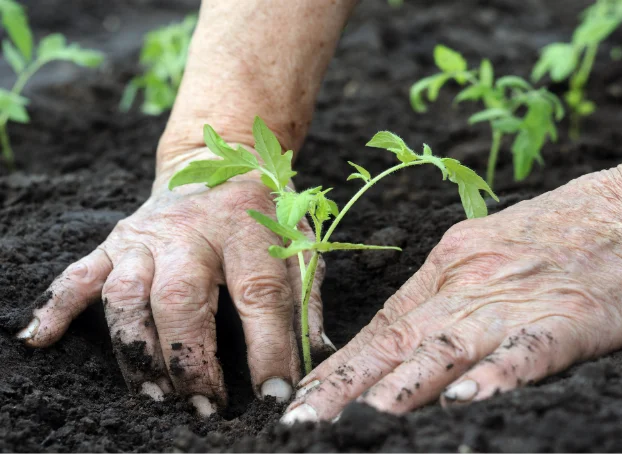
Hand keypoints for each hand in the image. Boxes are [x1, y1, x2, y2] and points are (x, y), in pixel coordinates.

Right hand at [16, 146, 331, 415]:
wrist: (221, 156)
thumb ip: (307, 297)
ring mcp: (147, 235)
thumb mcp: (300, 241)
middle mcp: (192, 231)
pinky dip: (57, 307)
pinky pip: (80, 273)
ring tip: (154, 395)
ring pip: (126, 294)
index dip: (268, 349)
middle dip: (190, 361)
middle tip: (204, 408)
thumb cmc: (266, 209)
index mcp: (247, 229)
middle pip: (181, 299)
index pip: (259, 294)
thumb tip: (315, 357)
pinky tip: (41, 340)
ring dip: (135, 350)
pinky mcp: (117, 240)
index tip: (273, 395)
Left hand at [282, 153, 621, 422]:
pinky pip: (527, 351)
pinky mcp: (568, 318)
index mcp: (446, 267)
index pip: (382, 325)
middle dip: (347, 385)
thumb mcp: (478, 250)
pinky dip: (497, 375)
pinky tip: (467, 399)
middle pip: (398, 341)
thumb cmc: (550, 231)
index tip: (305, 393)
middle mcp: (469, 284)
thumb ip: (439, 292)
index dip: (340, 364)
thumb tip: (395, 337)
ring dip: (404, 386)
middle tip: (304, 418)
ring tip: (363, 418)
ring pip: (448, 347)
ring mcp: (515, 300)